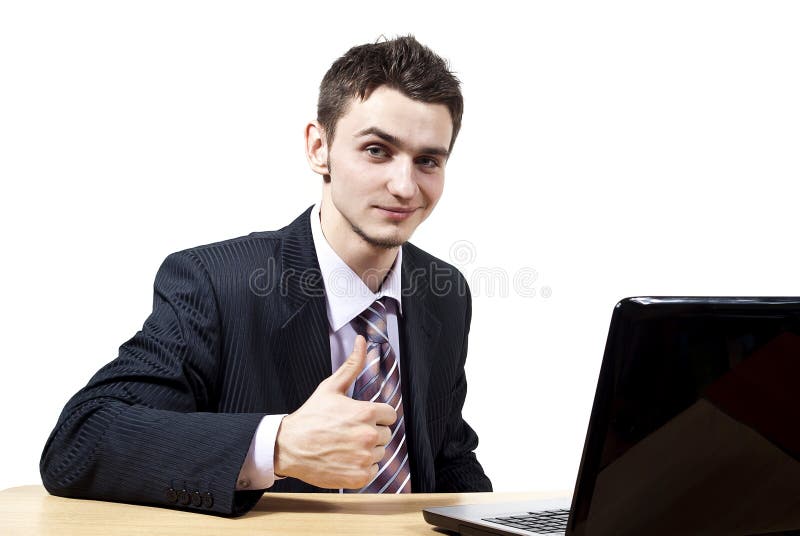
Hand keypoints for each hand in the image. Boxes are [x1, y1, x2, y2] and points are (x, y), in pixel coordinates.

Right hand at [274, 335, 396, 488]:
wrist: (289, 446)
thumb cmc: (310, 417)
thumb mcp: (330, 387)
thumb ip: (351, 365)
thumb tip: (361, 341)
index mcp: (366, 413)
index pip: (390, 415)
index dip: (376, 415)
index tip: (360, 417)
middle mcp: (368, 436)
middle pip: (385, 434)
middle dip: (371, 432)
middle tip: (349, 431)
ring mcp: (363, 458)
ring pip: (379, 453)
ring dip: (367, 450)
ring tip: (345, 445)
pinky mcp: (358, 477)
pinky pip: (373, 471)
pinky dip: (361, 468)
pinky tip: (345, 459)